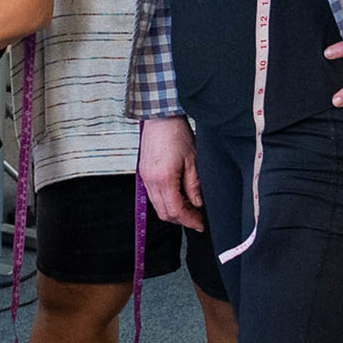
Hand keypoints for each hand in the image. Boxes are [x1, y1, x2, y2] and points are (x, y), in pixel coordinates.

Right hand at [138, 116, 202, 231]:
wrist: (160, 117)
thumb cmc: (176, 134)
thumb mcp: (193, 160)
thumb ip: (194, 185)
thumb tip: (197, 203)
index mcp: (164, 179)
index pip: (175, 210)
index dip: (189, 220)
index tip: (199, 224)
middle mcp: (150, 181)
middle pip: (164, 212)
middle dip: (181, 219)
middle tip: (196, 218)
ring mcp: (144, 177)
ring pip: (157, 205)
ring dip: (172, 210)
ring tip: (189, 207)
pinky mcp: (143, 172)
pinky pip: (153, 195)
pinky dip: (165, 200)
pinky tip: (177, 195)